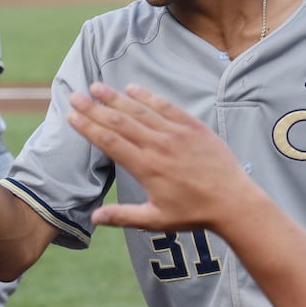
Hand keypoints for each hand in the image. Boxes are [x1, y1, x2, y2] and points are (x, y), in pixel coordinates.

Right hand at [67, 82, 252, 232]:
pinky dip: (147, 97)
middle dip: (95, 108)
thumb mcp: (156, 219)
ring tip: (97, 87)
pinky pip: (166, 107)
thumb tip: (94, 217)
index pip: (109, 142)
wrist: (233, 202)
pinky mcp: (193, 127)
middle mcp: (158, 146)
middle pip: (119, 121)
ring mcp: (176, 134)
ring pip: (140, 110)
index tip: (72, 116)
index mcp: (146, 167)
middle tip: (76, 95)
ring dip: (116, 97)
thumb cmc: (194, 213)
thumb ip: (123, 216)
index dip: (88, 127)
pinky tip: (132, 88)